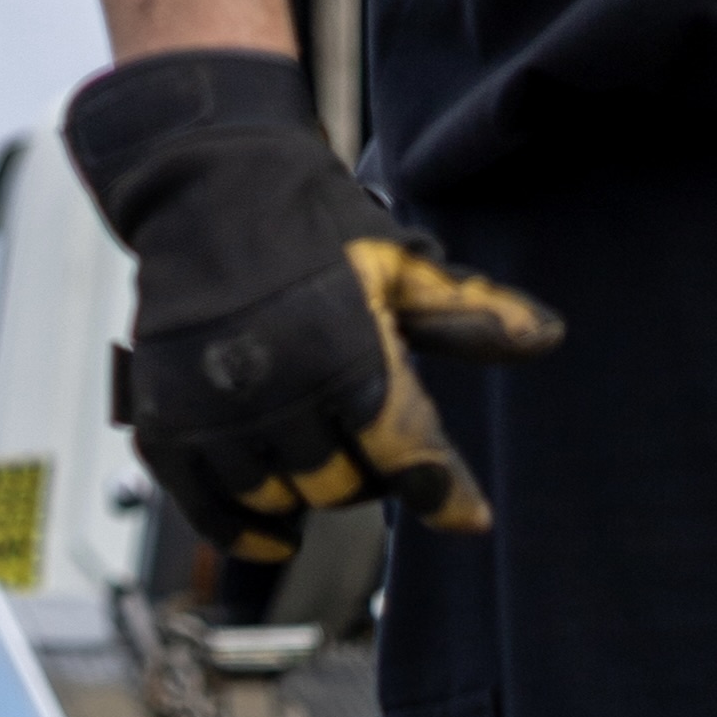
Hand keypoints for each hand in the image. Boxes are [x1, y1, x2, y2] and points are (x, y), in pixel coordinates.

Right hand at [63, 50, 559, 567]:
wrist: (204, 180)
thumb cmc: (310, 223)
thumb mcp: (400, 263)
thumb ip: (471, 313)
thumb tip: (550, 336)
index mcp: (344, 351)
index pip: (406, 453)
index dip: (443, 492)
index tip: (471, 517)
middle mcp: (278, 386)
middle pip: (343, 489)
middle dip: (362, 474)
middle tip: (360, 436)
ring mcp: (216, 406)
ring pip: (278, 501)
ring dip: (302, 493)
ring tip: (312, 451)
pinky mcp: (166, 416)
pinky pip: (207, 509)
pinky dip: (240, 532)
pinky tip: (274, 536)